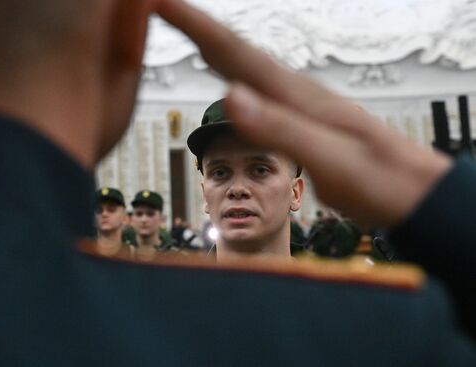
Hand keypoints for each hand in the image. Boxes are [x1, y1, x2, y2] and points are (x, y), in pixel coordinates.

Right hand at [156, 0, 451, 226]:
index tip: (162, 2)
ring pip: (247, 68)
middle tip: (162, 7)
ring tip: (188, 33)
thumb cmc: (380, 180)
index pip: (238, 54)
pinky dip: (235, 77)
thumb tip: (230, 95)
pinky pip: (259, 90)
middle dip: (198, 28)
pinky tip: (231, 81)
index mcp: (297, 98)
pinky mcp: (303, 121)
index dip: (197, 26)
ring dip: (214, 48)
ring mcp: (300, 106)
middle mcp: (296, 94)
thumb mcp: (331, 159)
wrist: (413, 192)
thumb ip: (280, 127)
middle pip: (238, 53)